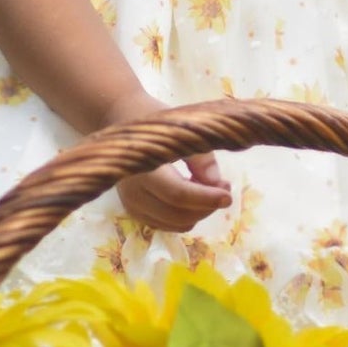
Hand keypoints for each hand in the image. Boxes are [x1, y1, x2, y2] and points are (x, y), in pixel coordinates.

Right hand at [100, 90, 233, 233]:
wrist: (119, 122)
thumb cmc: (155, 124)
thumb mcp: (183, 131)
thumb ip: (202, 159)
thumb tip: (217, 185)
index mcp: (144, 168)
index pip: (178, 194)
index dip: (206, 199)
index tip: (228, 195)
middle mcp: (134, 192)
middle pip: (179, 215)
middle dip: (207, 206)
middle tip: (224, 186)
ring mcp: (132, 205)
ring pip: (176, 224)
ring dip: (198, 212)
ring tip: (207, 188)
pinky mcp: (134, 212)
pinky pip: (168, 225)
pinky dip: (186, 216)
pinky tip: (192, 195)